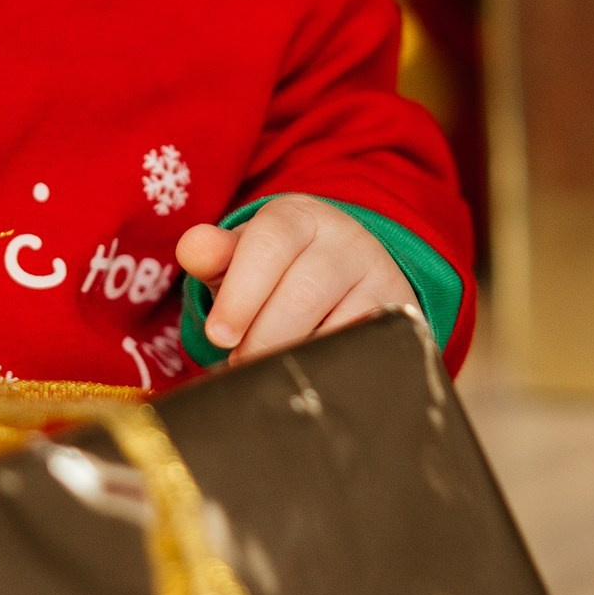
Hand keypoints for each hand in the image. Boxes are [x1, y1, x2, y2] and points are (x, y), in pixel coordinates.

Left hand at [175, 194, 416, 363]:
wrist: (347, 273)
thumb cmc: (277, 269)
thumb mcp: (243, 257)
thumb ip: (215, 255)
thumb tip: (191, 247)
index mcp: (299, 216)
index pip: (270, 244)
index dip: (241, 293)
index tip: (218, 336)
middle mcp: (346, 239)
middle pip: (303, 292)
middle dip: (264, 337)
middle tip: (240, 366)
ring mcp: (380, 276)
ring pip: (337, 327)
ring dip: (298, 358)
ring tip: (270, 375)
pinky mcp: (402, 315)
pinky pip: (365, 351)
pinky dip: (332, 370)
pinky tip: (310, 378)